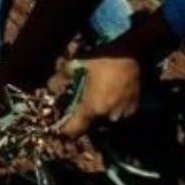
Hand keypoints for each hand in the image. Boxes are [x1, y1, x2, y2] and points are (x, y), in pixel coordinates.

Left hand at [60, 11, 180, 137]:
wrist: (131, 53)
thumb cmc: (103, 58)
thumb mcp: (76, 64)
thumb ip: (61, 78)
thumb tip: (50, 87)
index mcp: (93, 108)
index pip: (75, 131)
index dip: (66, 131)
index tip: (61, 128)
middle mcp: (109, 117)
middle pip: (90, 128)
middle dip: (83, 122)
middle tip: (78, 110)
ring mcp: (123, 115)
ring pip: (105, 124)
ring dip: (98, 118)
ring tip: (94, 103)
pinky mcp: (134, 110)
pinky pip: (118, 118)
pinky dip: (111, 113)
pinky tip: (108, 99)